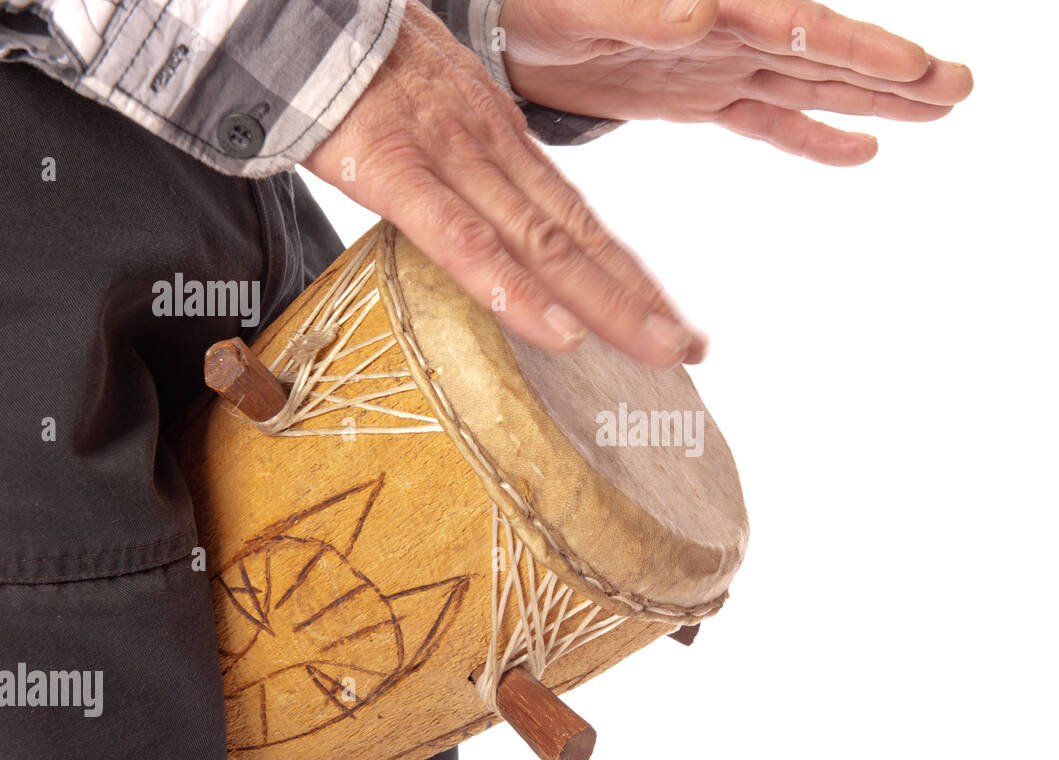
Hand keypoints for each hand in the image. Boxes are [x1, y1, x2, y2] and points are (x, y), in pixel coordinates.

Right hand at [304, 2, 705, 366]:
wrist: (291, 11)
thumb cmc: (359, 65)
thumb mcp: (438, 109)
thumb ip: (471, 166)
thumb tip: (497, 224)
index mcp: (503, 143)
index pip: (581, 221)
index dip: (630, 273)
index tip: (673, 318)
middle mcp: (494, 153)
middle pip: (580, 239)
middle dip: (640, 299)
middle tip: (691, 350)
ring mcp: (449, 160)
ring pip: (544, 244)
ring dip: (606, 303)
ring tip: (659, 351)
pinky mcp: (394, 169)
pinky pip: (459, 240)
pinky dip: (511, 289)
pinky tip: (557, 333)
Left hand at [500, 0, 973, 165]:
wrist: (508, 22)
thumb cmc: (539, 0)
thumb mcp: (579, 5)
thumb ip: (639, 7)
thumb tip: (704, 13)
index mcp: (707, 7)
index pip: (795, 27)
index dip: (855, 50)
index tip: (914, 67)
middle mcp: (726, 33)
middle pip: (822, 55)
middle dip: (892, 71)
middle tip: (962, 86)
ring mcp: (718, 66)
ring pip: (810, 85)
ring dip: (873, 99)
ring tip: (940, 108)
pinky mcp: (697, 97)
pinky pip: (767, 121)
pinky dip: (811, 137)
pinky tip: (860, 150)